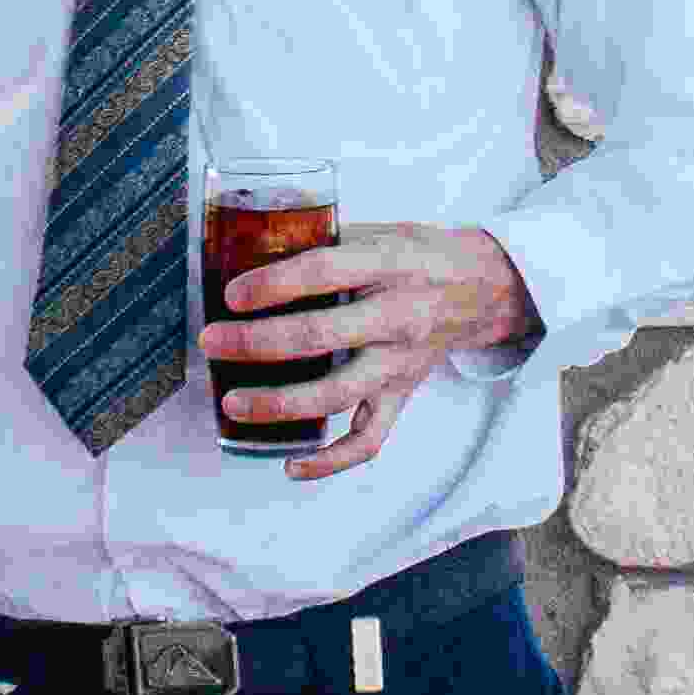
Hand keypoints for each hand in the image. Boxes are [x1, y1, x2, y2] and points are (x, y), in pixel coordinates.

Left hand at [207, 220, 540, 478]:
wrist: (480, 288)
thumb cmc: (417, 255)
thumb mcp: (379, 230)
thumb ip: (325, 240)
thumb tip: (250, 245)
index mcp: (390, 264)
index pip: (325, 272)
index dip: (274, 284)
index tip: (232, 295)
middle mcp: (397, 316)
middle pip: (321, 336)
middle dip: (257, 342)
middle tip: (213, 342)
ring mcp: (399, 362)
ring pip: (337, 394)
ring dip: (280, 403)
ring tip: (233, 403)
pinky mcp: (402, 395)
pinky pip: (369, 440)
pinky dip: (330, 461)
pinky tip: (291, 464)